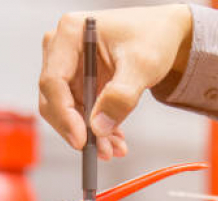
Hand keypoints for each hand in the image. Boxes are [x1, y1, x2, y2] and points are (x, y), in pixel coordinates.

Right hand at [39, 5, 192, 158]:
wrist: (165, 33)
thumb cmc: (153, 35)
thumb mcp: (142, 64)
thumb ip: (121, 95)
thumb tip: (99, 126)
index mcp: (71, 32)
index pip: (53, 80)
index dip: (64, 114)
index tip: (81, 139)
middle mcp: (63, 48)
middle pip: (54, 98)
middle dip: (77, 129)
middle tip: (101, 150)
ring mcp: (70, 67)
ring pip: (67, 111)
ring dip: (89, 134)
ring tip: (114, 148)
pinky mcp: (80, 82)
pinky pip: (80, 112)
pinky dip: (96, 129)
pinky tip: (114, 139)